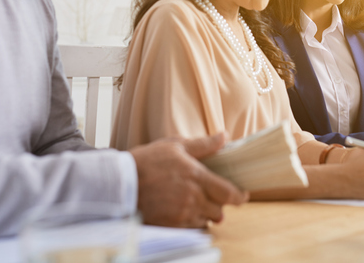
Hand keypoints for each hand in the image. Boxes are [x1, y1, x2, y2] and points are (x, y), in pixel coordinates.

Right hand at [129, 133, 247, 227]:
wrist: (121, 184)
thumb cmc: (147, 161)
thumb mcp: (175, 146)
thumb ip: (203, 145)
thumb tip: (224, 136)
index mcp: (197, 177)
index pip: (228, 193)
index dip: (239, 196)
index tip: (242, 195)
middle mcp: (193, 198)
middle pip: (220, 209)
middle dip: (219, 203)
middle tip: (212, 196)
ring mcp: (182, 213)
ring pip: (207, 220)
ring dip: (206, 213)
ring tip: (196, 202)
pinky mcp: (172, 225)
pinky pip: (193, 228)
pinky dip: (193, 221)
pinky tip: (184, 210)